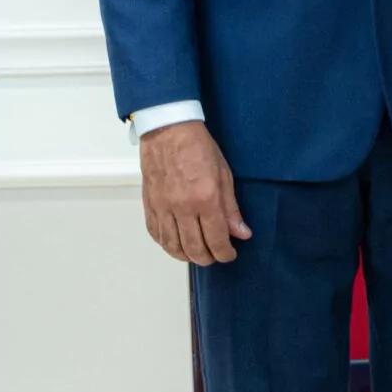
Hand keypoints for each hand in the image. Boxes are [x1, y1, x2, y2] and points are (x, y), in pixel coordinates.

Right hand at [139, 121, 249, 264]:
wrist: (169, 132)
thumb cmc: (199, 148)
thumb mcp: (225, 176)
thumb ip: (231, 208)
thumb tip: (241, 233)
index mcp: (205, 199)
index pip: (216, 239)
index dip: (225, 253)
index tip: (230, 255)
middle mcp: (182, 208)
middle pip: (194, 248)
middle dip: (207, 258)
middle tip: (215, 257)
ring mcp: (163, 208)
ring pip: (173, 245)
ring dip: (186, 256)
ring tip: (197, 255)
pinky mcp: (150, 205)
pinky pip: (156, 234)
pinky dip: (166, 244)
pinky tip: (176, 245)